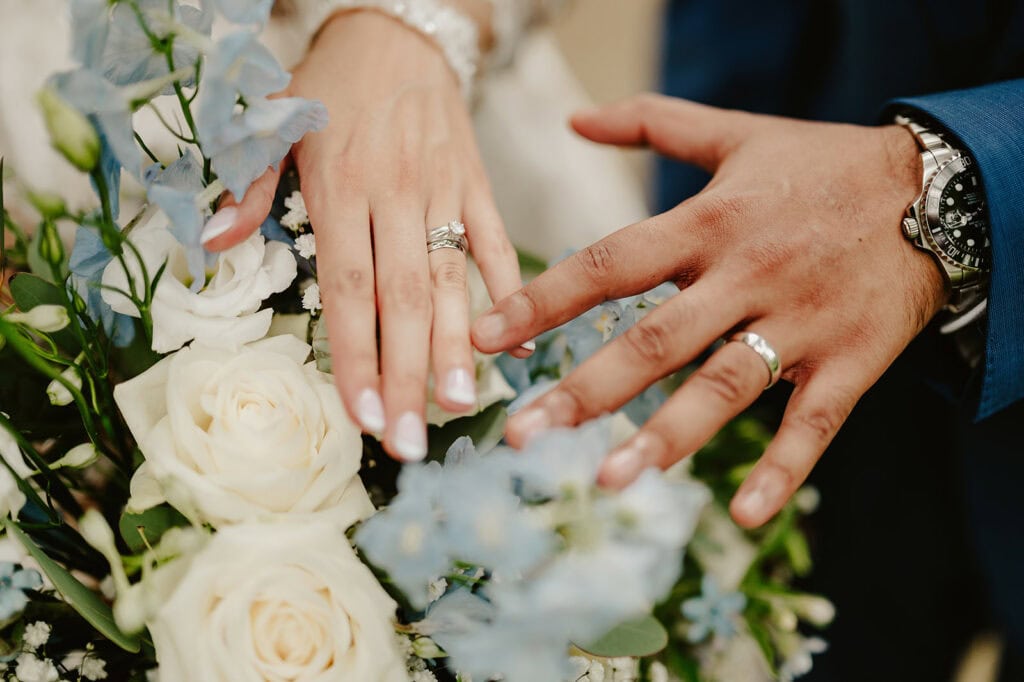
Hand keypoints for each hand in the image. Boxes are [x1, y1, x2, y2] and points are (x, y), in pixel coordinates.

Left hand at [202, 11, 525, 460]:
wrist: (398, 32)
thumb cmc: (330, 86)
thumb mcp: (273, 120)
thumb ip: (247, 184)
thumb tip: (210, 241)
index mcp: (342, 186)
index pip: (351, 290)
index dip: (357, 357)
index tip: (363, 417)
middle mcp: (396, 194)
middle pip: (406, 300)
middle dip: (408, 375)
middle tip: (411, 442)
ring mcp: (444, 191)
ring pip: (455, 280)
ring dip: (462, 347)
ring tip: (465, 407)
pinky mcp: (478, 184)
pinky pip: (498, 243)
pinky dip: (511, 292)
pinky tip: (520, 344)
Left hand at [471, 94, 947, 526]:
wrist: (938, 191)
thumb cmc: (822, 166)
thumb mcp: (737, 134)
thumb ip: (652, 123)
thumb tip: (574, 118)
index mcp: (711, 222)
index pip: (612, 265)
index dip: (545, 299)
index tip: (487, 336)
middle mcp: (747, 275)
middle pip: (656, 339)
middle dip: (586, 389)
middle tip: (523, 434)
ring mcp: (800, 323)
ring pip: (726, 385)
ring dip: (667, 436)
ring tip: (609, 480)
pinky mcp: (851, 361)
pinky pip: (815, 423)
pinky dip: (783, 469)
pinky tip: (744, 514)